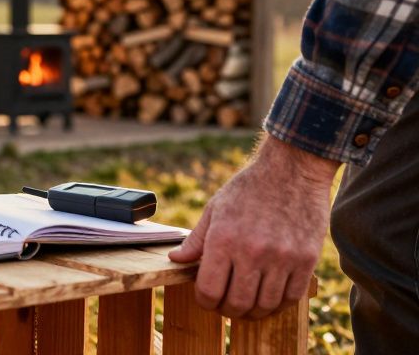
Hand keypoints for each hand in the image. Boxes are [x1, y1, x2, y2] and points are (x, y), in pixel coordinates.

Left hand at [169, 136, 337, 318]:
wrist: (292, 170)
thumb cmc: (248, 188)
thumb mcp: (215, 209)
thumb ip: (196, 240)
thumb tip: (175, 259)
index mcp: (224, 239)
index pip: (209, 290)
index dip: (205, 301)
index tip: (207, 297)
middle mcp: (252, 252)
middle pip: (237, 303)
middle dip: (228, 310)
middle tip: (226, 304)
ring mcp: (282, 258)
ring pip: (265, 305)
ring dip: (254, 311)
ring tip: (248, 303)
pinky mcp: (306, 260)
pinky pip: (292, 297)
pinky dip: (279, 303)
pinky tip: (270, 296)